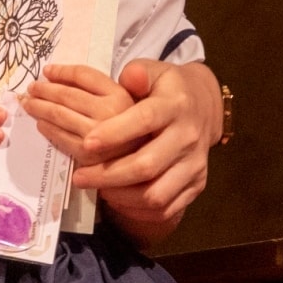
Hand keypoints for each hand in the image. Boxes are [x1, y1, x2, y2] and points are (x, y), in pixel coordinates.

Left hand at [20, 64, 136, 152]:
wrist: (144, 160)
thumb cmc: (132, 126)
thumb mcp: (125, 98)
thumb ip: (96, 83)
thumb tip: (51, 70)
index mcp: (120, 95)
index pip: (83, 75)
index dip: (62, 71)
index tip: (46, 70)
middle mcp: (110, 113)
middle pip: (67, 95)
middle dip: (44, 90)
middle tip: (31, 88)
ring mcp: (99, 136)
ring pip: (60, 115)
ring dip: (39, 108)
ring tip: (29, 103)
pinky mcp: (89, 156)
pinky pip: (60, 137)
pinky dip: (47, 129)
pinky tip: (40, 124)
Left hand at [27, 60, 221, 238]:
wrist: (204, 108)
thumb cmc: (166, 89)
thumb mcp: (155, 72)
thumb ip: (138, 74)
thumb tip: (130, 76)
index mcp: (176, 105)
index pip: (145, 120)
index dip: (115, 132)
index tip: (87, 142)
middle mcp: (188, 137)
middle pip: (148, 165)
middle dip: (109, 174)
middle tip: (79, 177)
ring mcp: (194, 164)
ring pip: (156, 194)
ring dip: (120, 196)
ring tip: (96, 188)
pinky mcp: (196, 185)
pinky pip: (165, 209)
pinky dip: (137, 210)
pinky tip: (116, 199)